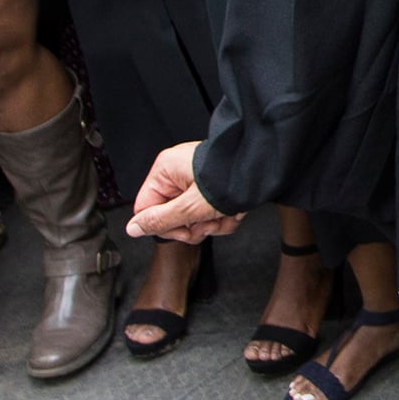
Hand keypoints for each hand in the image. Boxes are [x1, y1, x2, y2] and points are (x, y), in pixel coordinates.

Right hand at [127, 142, 245, 242]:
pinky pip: (210, 213)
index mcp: (165, 171)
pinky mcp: (214, 188)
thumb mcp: (191, 207)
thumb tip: (133, 229)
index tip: (182, 230)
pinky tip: (235, 212)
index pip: (146, 209)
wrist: (265, 170)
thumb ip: (160, 220)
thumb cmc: (230, 179)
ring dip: (213, 223)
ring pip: (194, 218)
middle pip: (172, 217)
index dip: (164, 226)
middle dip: (195, 226)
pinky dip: (224, 218)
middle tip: (208, 221)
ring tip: (227, 213)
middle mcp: (179, 173)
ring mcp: (197, 181)